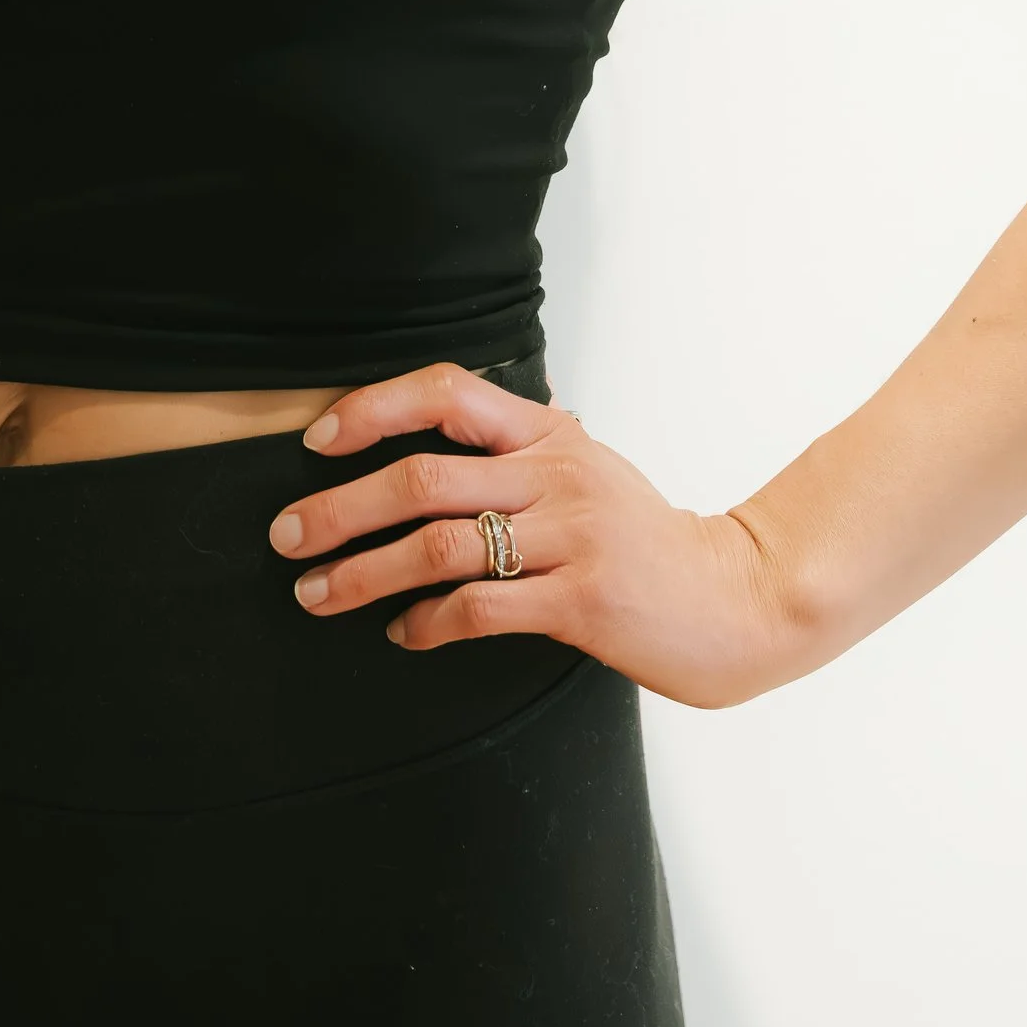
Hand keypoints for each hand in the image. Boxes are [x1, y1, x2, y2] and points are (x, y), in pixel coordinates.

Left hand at [268, 362, 806, 710]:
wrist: (741, 599)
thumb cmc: (652, 541)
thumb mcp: (590, 472)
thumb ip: (524, 451)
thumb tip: (445, 430)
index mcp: (552, 434)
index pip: (449, 392)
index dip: (376, 408)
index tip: (318, 440)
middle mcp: (557, 474)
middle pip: (423, 477)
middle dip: (339, 508)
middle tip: (286, 536)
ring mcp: (572, 537)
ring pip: (439, 545)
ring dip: (363, 572)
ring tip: (316, 593)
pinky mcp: (584, 600)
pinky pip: (481, 609)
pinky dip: (427, 623)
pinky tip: (402, 634)